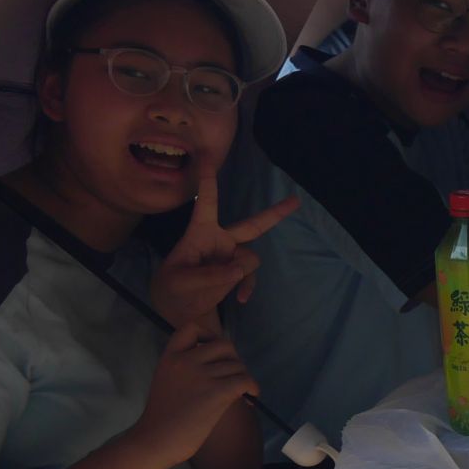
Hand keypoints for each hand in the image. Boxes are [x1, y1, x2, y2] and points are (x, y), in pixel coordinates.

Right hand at [132, 323, 260, 467]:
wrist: (156, 440)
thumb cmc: (162, 417)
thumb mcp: (167, 380)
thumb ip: (187, 367)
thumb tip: (221, 364)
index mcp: (170, 357)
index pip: (191, 328)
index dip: (208, 334)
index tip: (214, 350)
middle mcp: (186, 361)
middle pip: (224, 345)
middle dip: (233, 359)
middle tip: (232, 376)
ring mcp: (201, 376)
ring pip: (237, 366)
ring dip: (243, 378)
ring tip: (239, 393)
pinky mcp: (216, 392)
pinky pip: (245, 380)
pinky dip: (253, 388)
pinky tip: (251, 397)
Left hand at [150, 170, 297, 331]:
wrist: (177, 310)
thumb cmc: (172, 289)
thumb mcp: (181, 282)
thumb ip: (209, 276)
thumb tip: (239, 270)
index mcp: (200, 234)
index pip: (206, 203)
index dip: (208, 181)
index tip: (208, 157)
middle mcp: (220, 241)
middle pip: (251, 225)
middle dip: (274, 214)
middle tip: (296, 200)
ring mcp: (230, 257)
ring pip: (251, 258)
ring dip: (241, 273)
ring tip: (225, 285)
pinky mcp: (236, 273)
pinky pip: (251, 275)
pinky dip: (247, 287)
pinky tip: (240, 299)